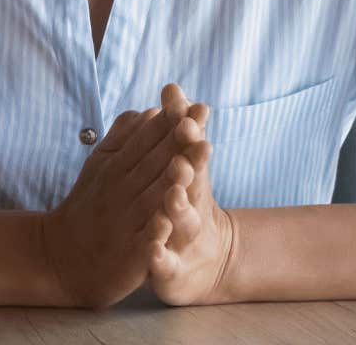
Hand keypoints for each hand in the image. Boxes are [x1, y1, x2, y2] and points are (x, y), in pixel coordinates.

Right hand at [38, 94, 199, 307]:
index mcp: (114, 167)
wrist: (62, 258)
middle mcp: (118, 191)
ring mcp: (124, 222)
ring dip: (174, 178)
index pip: (144, 140)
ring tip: (196, 158)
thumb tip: (148, 110)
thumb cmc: (88, 206)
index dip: (166, 123)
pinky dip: (156, 231)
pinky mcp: (130, 255)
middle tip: (199, 120)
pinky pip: (145, 240)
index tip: (189, 102)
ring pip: (152, 197)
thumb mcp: (98, 167)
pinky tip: (169, 221)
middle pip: (152, 163)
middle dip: (176, 142)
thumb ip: (122, 138)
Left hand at [144, 84, 237, 305]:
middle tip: (187, 140)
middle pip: (193, 182)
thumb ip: (178, 128)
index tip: (189, 108)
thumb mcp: (182, 166)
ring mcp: (184, 239)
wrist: (202, 264)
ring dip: (178, 205)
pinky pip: (165, 262)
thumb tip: (172, 86)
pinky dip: (160, 256)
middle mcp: (193, 207)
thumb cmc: (184, 204)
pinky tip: (152, 251)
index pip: (191, 151)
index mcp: (191, 180)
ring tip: (173, 192)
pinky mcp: (172, 269)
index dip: (189, 131)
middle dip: (190, 161)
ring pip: (182, 221)